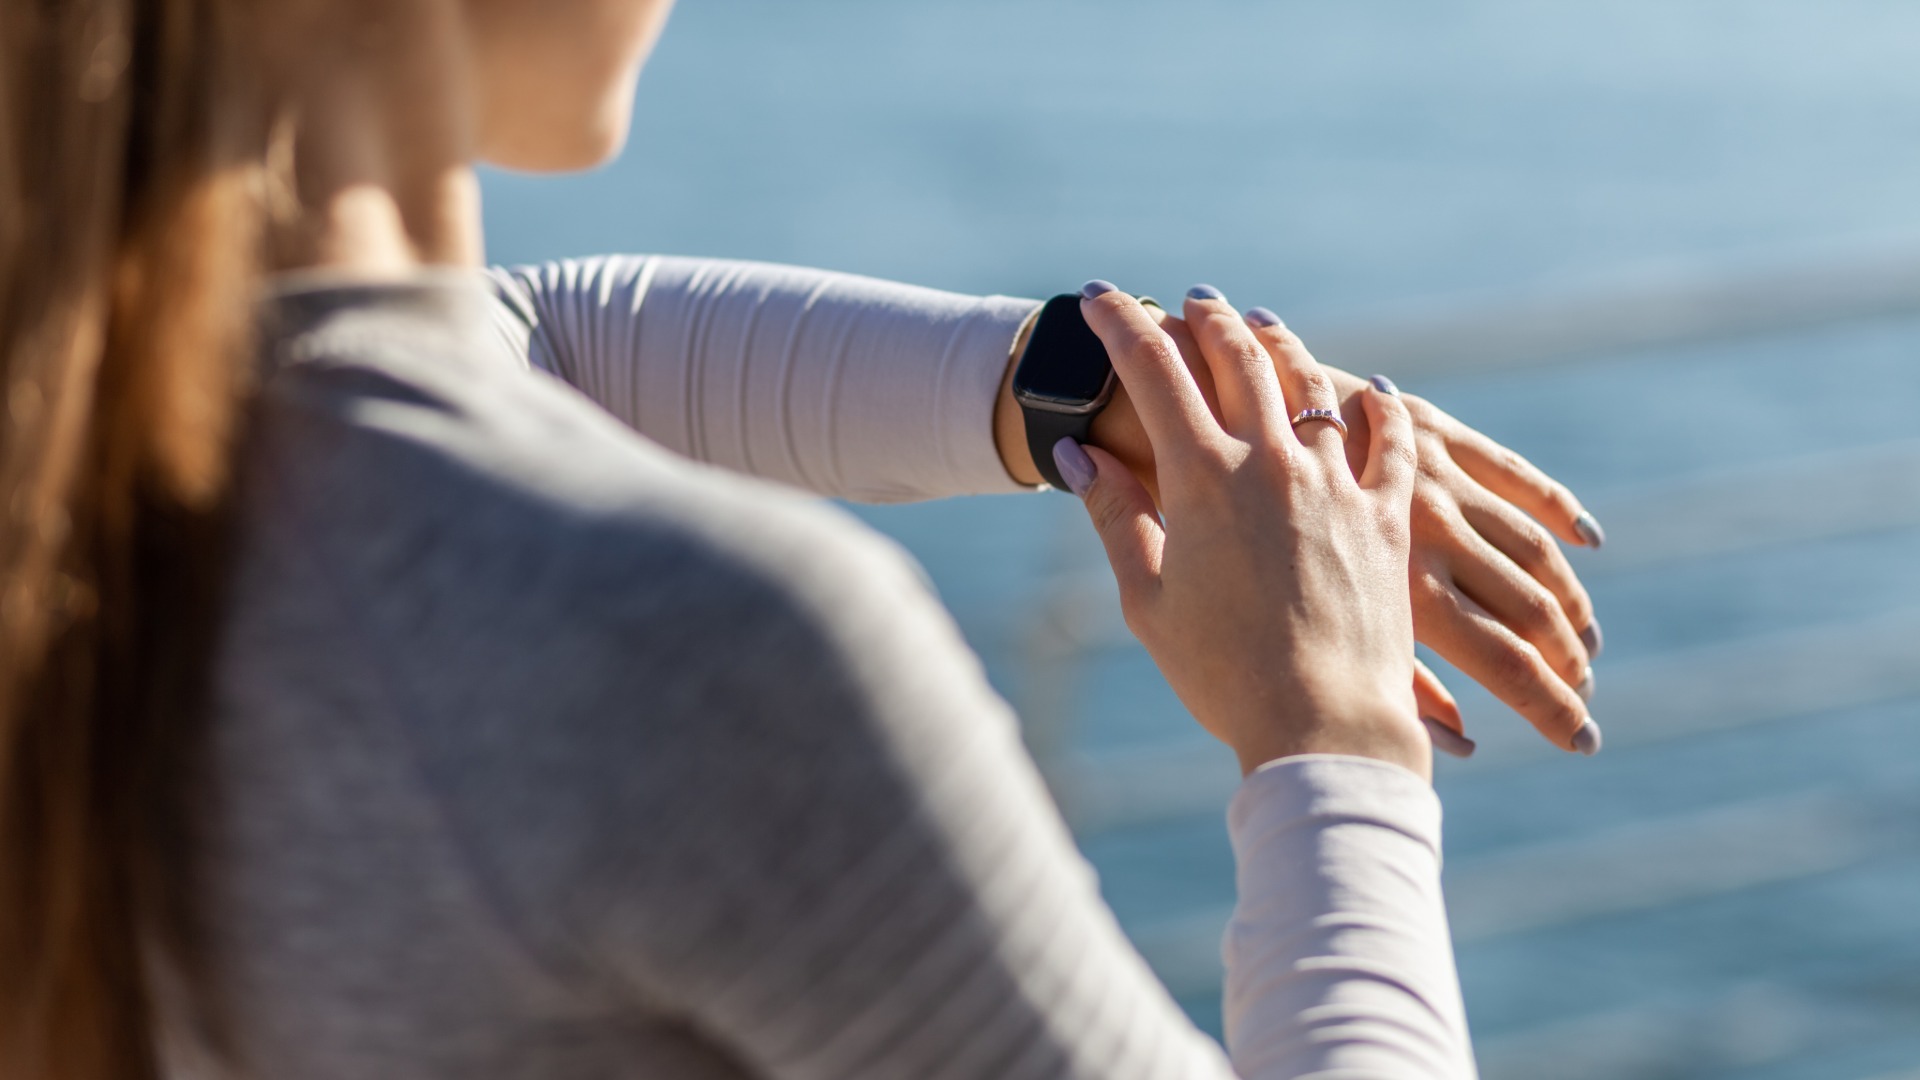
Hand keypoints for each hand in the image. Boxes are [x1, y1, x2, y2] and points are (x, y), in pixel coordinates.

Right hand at [1055, 283, 1426, 779]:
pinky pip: (1394, 439)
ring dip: (1283, 344)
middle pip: (1238, 358)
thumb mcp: (1147, 600)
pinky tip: (1375, 391)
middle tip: (1192, 299)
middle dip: (1208, 318)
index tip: (1099, 298)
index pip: (1153, 372)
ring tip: (1265, 324)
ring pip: (1312, 384)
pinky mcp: (1388, 517)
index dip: (1121, 326)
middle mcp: (1271, 464)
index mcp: (1201, 481)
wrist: (1322, 728)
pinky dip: (1382, 407)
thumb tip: (1076, 454)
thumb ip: (1112, 515)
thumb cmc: (1221, 676)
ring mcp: (1337, 485)